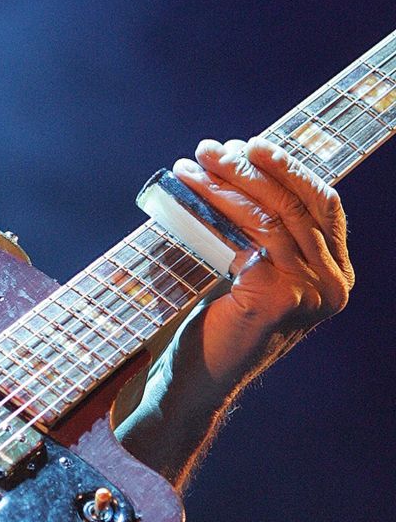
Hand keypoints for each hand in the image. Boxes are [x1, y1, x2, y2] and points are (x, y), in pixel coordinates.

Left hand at [172, 136, 352, 386]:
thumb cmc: (219, 318)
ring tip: (189, 166)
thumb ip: (264, 227)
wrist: (196, 377)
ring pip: (267, 216)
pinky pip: (245, 237)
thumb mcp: (253, 264)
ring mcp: (311, 293)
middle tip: (208, 148)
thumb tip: (238, 158)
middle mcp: (332, 284)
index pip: (323, 205)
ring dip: (223, 183)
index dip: (290, 169)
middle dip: (248, 168)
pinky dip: (213, 208)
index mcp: (335, 273)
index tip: (252, 145)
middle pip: (294, 204)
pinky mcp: (279, 297)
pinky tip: (187, 195)